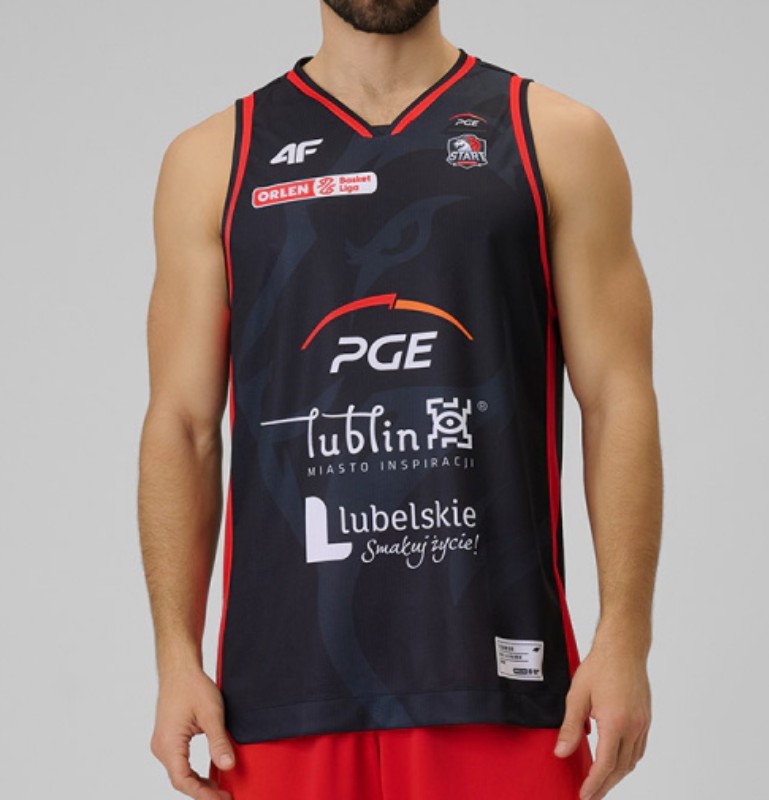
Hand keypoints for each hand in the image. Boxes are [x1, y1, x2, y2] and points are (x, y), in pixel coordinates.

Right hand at [150, 666, 235, 798]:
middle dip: (203, 792)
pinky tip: (209, 774)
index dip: (203, 794)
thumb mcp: (212, 714)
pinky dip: (193, 772)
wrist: (179, 669)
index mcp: (168, 744)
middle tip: (226, 797)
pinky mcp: (168, 739)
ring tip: (220, 790)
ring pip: (180, 773)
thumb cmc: (193, 686)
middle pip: (181, 781)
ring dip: (198, 783)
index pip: (183, 781)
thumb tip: (228, 766)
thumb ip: (219, 742)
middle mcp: (161, 748)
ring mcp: (163, 744)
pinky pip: (180, 763)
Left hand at [553, 638, 650, 799]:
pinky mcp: (645, 718)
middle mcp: (633, 727)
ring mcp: (642, 723)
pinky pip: (639, 749)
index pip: (605, 764)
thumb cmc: (599, 666)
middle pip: (620, 768)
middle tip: (590, 796)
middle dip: (605, 785)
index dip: (594, 783)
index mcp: (616, 722)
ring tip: (601, 783)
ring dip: (617, 776)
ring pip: (632, 761)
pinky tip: (616, 763)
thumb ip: (570, 726)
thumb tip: (561, 752)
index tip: (584, 795)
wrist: (623, 647)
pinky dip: (627, 762)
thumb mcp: (577, 695)